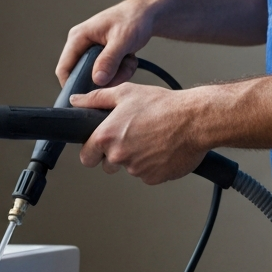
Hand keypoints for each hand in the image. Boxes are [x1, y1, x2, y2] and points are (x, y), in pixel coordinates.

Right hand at [55, 0, 163, 86]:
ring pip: (99, 76)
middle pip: (83, 75)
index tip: (89, 97)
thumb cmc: (133, 19)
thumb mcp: (122, 40)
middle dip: (105, 78)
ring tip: (128, 60)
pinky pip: (108, 73)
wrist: (148, 14)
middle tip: (122, 71)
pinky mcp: (103, 56)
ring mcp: (92, 51)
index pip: (64, 68)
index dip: (72, 86)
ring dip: (117, 74)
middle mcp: (81, 45)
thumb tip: (97, 79)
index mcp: (78, 37)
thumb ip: (109, 60)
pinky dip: (121, 70)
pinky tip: (129, 58)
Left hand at [69, 83, 209, 184]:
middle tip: (133, 136)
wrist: (194, 120)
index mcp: (107, 137)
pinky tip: (162, 147)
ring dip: (137, 157)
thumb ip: (96, 99)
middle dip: (116, 154)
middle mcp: (119, 156)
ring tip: (152, 137)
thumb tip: (76, 101)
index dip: (93, 150)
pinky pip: (148, 174)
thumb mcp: (125, 93)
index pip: (86, 157)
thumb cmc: (162, 105)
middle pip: (108, 165)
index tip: (102, 145)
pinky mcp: (154, 178)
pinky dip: (153, 164)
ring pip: (130, 168)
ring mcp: (136, 170)